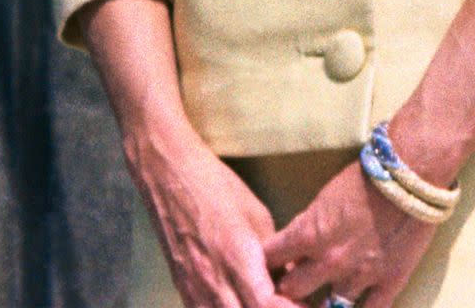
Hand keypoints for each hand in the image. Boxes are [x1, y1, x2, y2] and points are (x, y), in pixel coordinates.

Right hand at [133, 130, 299, 307]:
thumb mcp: (257, 216)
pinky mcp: (182, 293)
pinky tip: (238, 302)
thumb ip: (274, 254)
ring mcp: (195, 292)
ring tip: (263, 302)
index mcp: (238, 259)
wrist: (170, 179)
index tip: (304, 304)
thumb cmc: (217, 188)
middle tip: (289, 303)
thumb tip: (291, 279)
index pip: (266, 305)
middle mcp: (215, 283)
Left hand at [264, 160, 436, 307]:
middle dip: (288, 290)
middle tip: (293, 289)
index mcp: (309, 233)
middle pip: (291, 292)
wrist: (410, 173)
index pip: (270, 258)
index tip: (270, 266)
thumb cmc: (366, 175)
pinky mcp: (389, 282)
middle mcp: (329, 261)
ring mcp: (359, 276)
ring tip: (320, 304)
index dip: (268, 263)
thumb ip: (310, 224)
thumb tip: (299, 244)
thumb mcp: (326, 197)